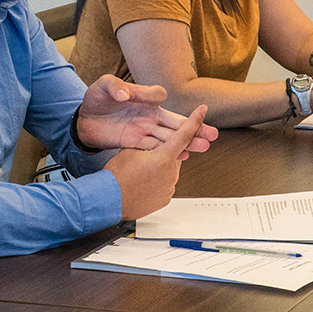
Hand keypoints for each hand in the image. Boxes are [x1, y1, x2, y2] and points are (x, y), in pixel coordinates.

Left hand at [77, 74, 216, 157]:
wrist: (82, 120)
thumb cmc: (96, 98)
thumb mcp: (104, 86)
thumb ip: (115, 87)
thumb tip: (125, 95)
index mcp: (142, 98)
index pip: (158, 95)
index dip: (158, 97)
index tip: (160, 100)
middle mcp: (147, 114)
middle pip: (174, 121)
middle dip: (194, 127)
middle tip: (212, 134)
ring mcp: (142, 130)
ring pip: (168, 137)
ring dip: (186, 142)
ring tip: (203, 147)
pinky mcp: (134, 142)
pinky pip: (153, 148)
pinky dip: (168, 152)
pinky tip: (183, 157)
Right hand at [104, 104, 207, 219]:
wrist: (109, 200)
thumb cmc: (117, 175)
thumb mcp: (130, 150)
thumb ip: (147, 143)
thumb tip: (154, 142)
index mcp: (163, 157)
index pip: (184, 134)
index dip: (195, 120)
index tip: (203, 110)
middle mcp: (170, 172)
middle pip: (176, 154)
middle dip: (166, 151)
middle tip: (148, 155)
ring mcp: (169, 187)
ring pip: (171, 170)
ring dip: (160, 167)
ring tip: (141, 171)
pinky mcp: (165, 198)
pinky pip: (166, 184)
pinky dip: (158, 181)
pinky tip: (143, 182)